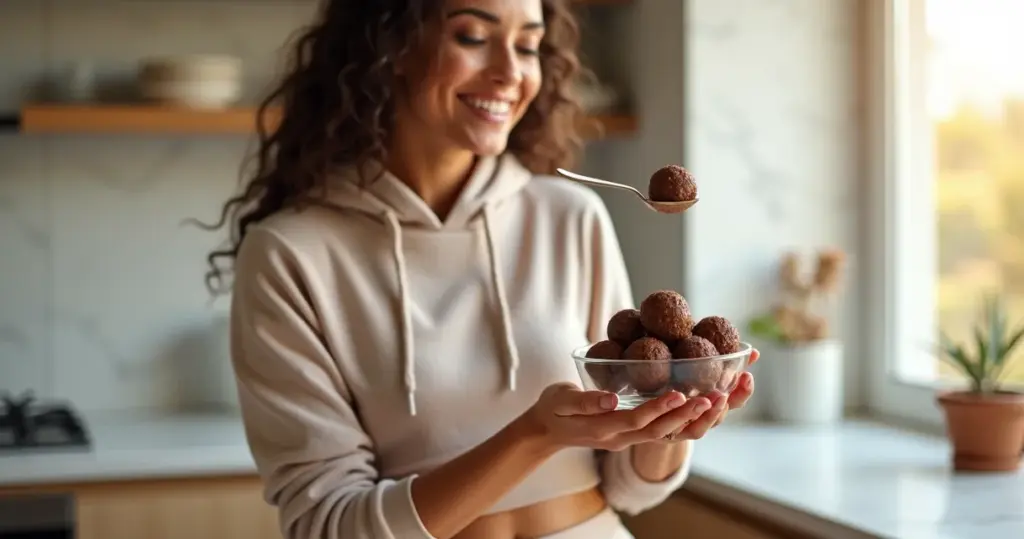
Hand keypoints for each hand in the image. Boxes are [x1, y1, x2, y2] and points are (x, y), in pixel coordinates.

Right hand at [523, 383, 713, 452]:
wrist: (547, 432)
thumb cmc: (552, 409)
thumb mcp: (560, 400)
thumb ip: (584, 401)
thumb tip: (611, 400)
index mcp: (603, 429)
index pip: (636, 420)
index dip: (660, 408)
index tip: (681, 394)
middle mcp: (621, 438)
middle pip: (661, 431)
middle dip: (689, 414)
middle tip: (716, 397)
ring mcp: (629, 439)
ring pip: (668, 434)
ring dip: (695, 419)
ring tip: (720, 400)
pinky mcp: (635, 433)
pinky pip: (665, 431)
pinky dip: (687, 419)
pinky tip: (706, 404)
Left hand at [663, 347, 760, 439]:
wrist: (641, 417)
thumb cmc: (673, 384)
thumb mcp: (697, 370)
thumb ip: (724, 362)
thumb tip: (754, 351)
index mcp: (711, 407)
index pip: (734, 402)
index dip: (743, 392)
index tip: (747, 375)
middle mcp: (699, 422)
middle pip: (717, 419)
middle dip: (723, 406)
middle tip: (724, 394)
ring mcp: (680, 431)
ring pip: (696, 430)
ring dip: (701, 416)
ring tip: (703, 402)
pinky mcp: (656, 431)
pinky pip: (664, 427)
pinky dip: (668, 413)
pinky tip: (672, 400)